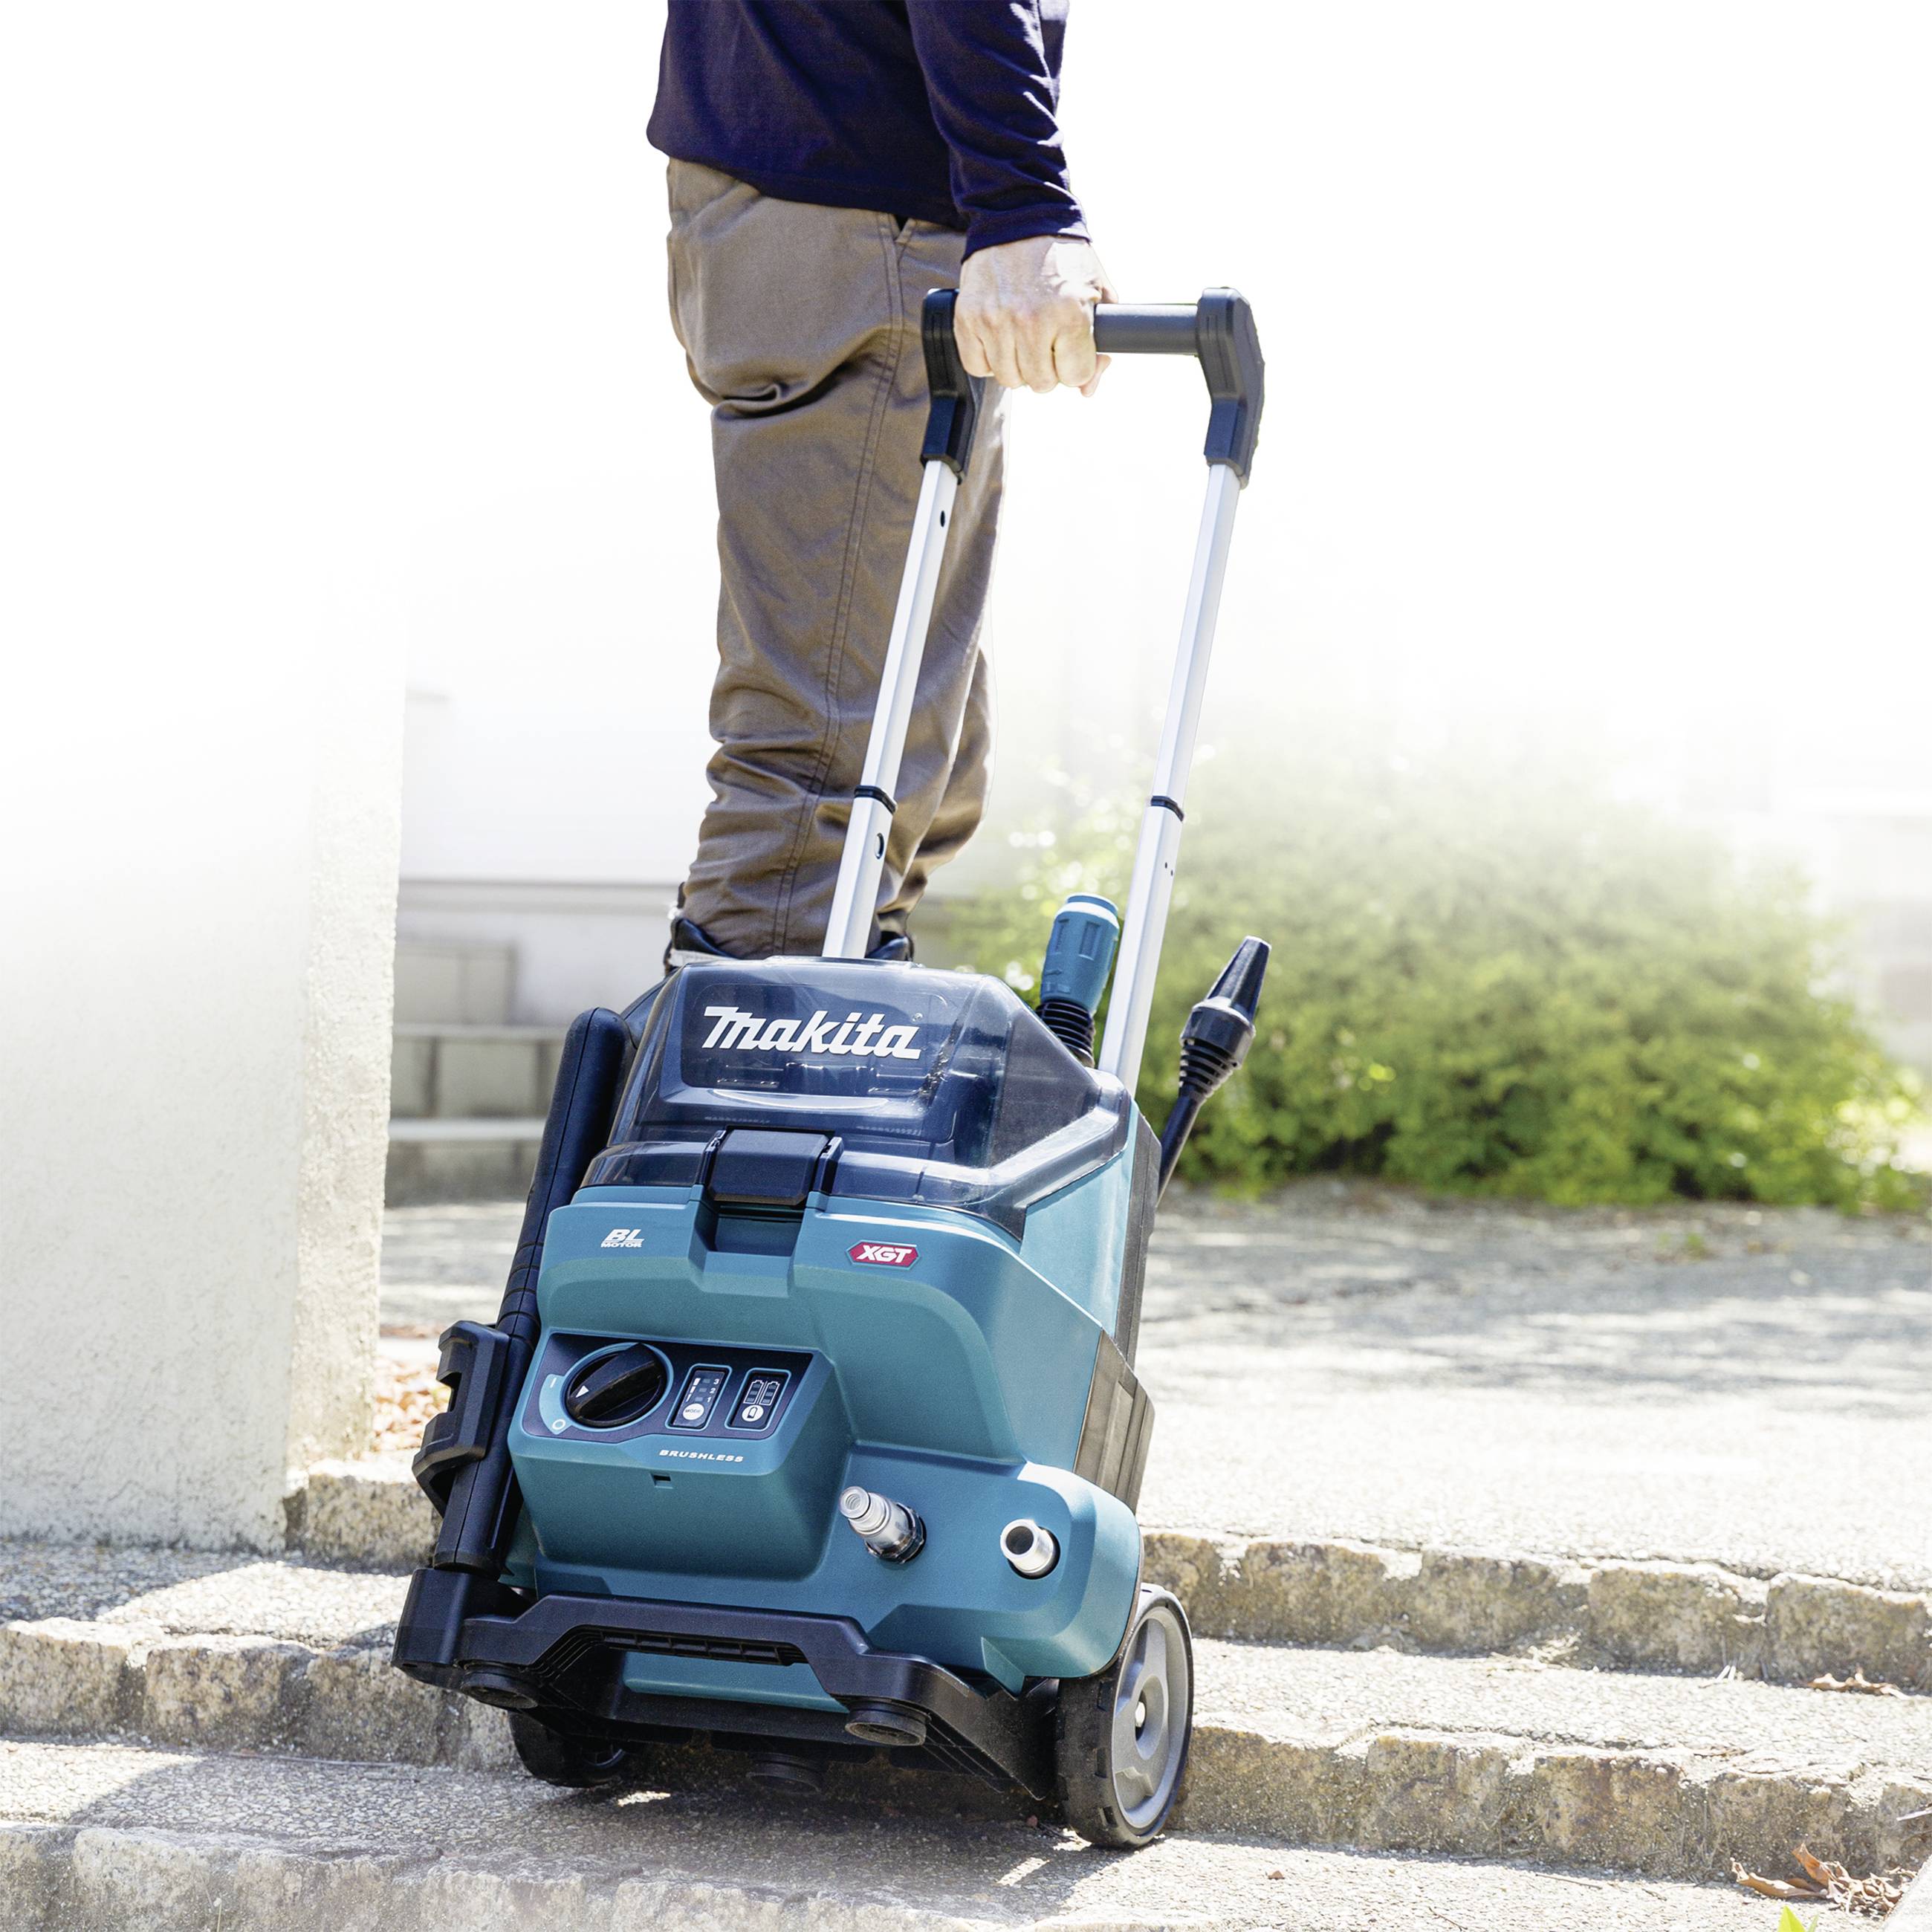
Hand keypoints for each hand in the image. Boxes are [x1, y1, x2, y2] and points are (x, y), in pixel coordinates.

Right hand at [954, 235, 1115, 397]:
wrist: (1019, 216)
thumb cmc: (1061, 256)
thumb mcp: (1094, 292)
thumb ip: (1099, 344)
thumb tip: (1088, 390)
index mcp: (1070, 313)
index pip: (1076, 376)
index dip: (1077, 366)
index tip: (1071, 349)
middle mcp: (1032, 320)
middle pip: (1042, 383)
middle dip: (1048, 367)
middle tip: (1046, 342)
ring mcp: (996, 320)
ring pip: (1009, 379)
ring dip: (1018, 365)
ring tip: (1023, 337)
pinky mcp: (968, 317)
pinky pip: (977, 366)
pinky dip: (988, 359)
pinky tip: (999, 337)